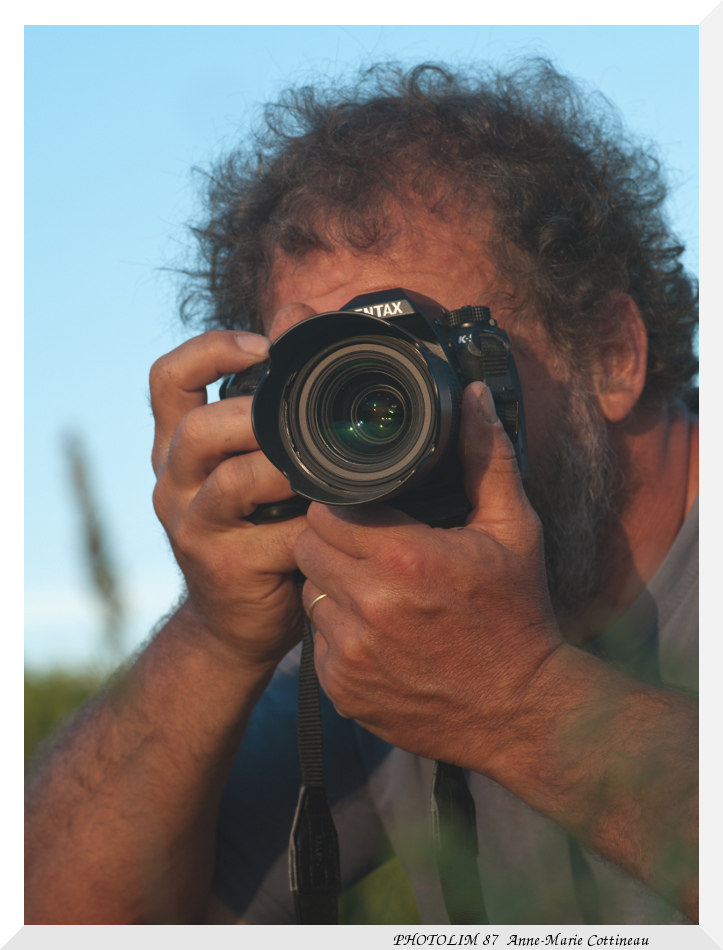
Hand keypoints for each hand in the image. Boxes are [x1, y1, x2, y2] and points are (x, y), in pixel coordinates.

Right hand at [150, 329, 306, 666]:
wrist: (237, 620)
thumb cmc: (257, 530)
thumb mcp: (252, 468)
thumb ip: (269, 416)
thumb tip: (306, 329)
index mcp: (178, 445)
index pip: (168, 379)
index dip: (211, 350)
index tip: (264, 346)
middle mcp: (173, 480)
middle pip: (197, 428)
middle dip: (256, 417)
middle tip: (301, 421)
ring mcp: (191, 525)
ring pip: (231, 481)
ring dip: (287, 470)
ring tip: (320, 472)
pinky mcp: (221, 564)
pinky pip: (272, 535)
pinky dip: (309, 524)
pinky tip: (330, 521)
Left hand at [294, 381, 561, 770]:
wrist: (522, 710)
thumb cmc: (518, 615)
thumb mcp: (514, 530)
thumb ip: (487, 458)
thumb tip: (476, 397)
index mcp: (405, 556)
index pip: (328, 508)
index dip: (342, 505)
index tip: (364, 510)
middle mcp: (368, 604)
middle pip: (308, 546)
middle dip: (332, 540)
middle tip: (367, 546)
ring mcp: (350, 651)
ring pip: (308, 592)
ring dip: (331, 584)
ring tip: (374, 587)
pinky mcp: (342, 689)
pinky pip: (316, 641)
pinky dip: (338, 632)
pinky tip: (376, 631)